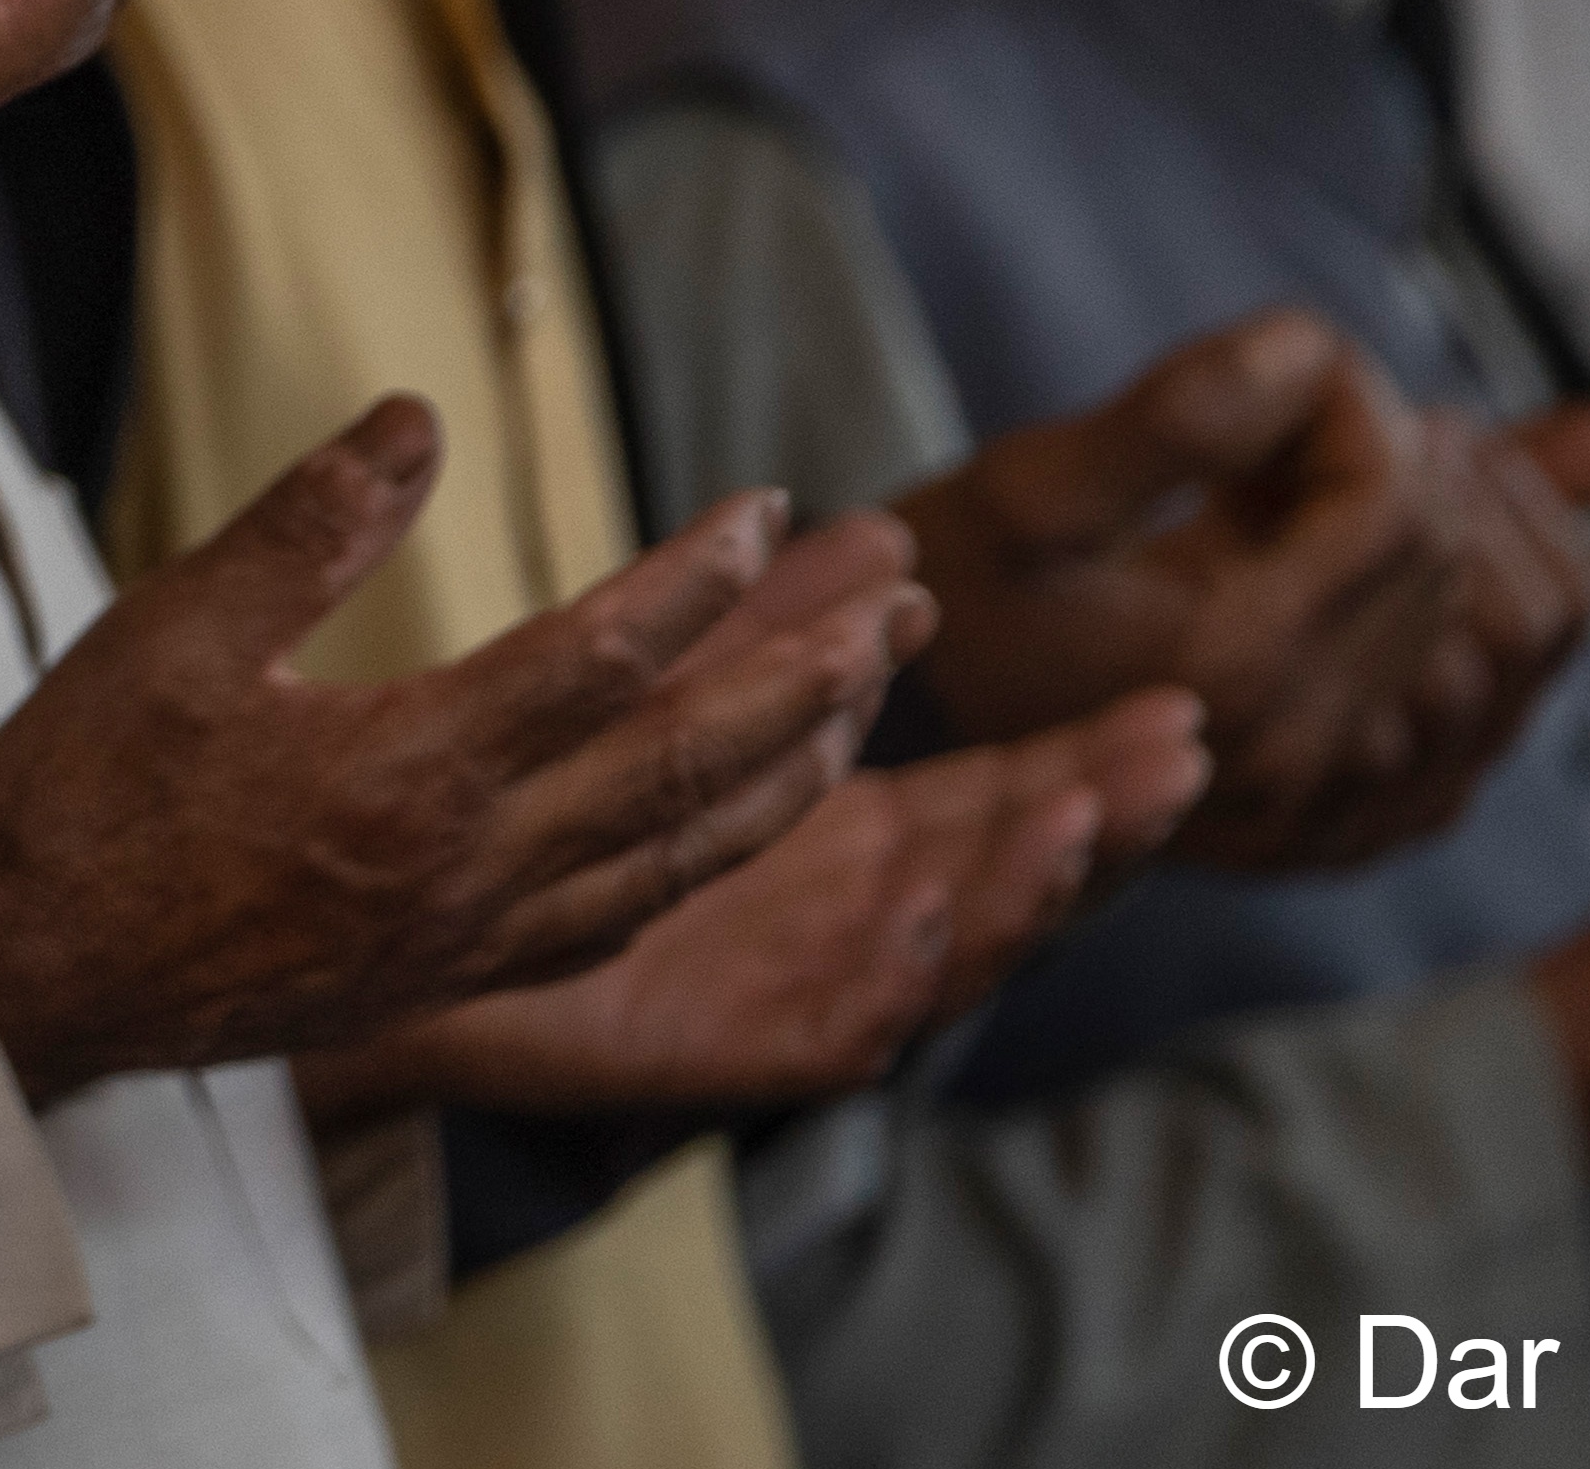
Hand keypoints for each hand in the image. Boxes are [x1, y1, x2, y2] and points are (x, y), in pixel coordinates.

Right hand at [0, 398, 929, 1106]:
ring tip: (872, 700)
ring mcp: (472, 940)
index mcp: (408, 773)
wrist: (22, 987)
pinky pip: (626, 922)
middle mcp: (468, 870)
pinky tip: (746, 822)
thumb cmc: (83, 797)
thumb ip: (312, 522)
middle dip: (811, 682)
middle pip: (687, 770)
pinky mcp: (455, 979)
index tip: (771, 506)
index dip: (703, 579)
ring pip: (682, 859)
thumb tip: (421, 414)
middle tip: (904, 605)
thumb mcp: (174, 628)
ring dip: (793, 777)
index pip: (604, 662)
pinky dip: (709, 863)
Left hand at [305, 691, 1210, 1122]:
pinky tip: (933, 919)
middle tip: (1180, 751)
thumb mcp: (693, 693)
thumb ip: (786, 626)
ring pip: (944, 950)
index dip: (1086, 759)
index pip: (1001, 802)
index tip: (1172, 703)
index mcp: (849, 840)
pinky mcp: (730, 1048)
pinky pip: (834, 1027)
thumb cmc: (552, 811)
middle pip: (1003, 874)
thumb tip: (892, 541)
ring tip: (1084, 815)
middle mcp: (843, 919)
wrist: (410, 921)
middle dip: (1098, 818)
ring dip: (1022, 889)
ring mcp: (796, 987)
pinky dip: (895, 977)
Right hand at [894, 314, 1589, 875]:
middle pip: (1455, 555)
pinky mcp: (1366, 823)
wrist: (924, 743)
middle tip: (1302, 414)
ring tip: (1357, 474)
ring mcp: (1352, 806)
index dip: (1353, 401)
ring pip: (1519, 636)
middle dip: (1399, 454)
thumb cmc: (962, 600)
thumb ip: (1177, 413)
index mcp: (1237, 670)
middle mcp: (1315, 758)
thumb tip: (1315, 344)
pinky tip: (1410, 552)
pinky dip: (1494, 614)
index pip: (1396, 497)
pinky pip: (1505, 709)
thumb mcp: (1027, 489)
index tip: (1271, 373)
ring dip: (1468, 524)